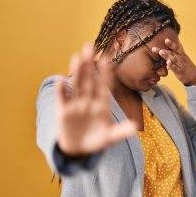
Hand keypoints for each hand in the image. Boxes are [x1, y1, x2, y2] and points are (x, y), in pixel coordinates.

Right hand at [55, 42, 135, 156]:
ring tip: (77, 56)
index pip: (104, 85)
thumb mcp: (110, 137)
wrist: (79, 150)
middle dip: (89, 64)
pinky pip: (63, 98)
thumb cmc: (97, 141)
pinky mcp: (63, 112)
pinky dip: (61, 90)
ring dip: (77, 72)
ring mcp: (76, 105)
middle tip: (89, 46)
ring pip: (77, 85)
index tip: (107, 59)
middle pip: (89, 80)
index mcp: (102, 104)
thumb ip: (121, 131)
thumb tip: (135, 127)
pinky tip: (61, 78)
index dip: (105, 73)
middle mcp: (89, 101)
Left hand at [151, 38, 195, 85]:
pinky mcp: (181, 73)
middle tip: (154, 48)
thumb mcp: (181, 56)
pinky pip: (176, 69)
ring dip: (167, 55)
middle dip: (164, 50)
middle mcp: (182, 58)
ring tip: (161, 52)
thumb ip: (174, 50)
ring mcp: (181, 65)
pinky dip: (172, 65)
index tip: (166, 39)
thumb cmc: (185, 65)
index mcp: (181, 54)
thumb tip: (167, 41)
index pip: (176, 47)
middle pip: (172, 53)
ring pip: (174, 59)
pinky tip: (168, 62)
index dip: (171, 44)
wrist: (194, 76)